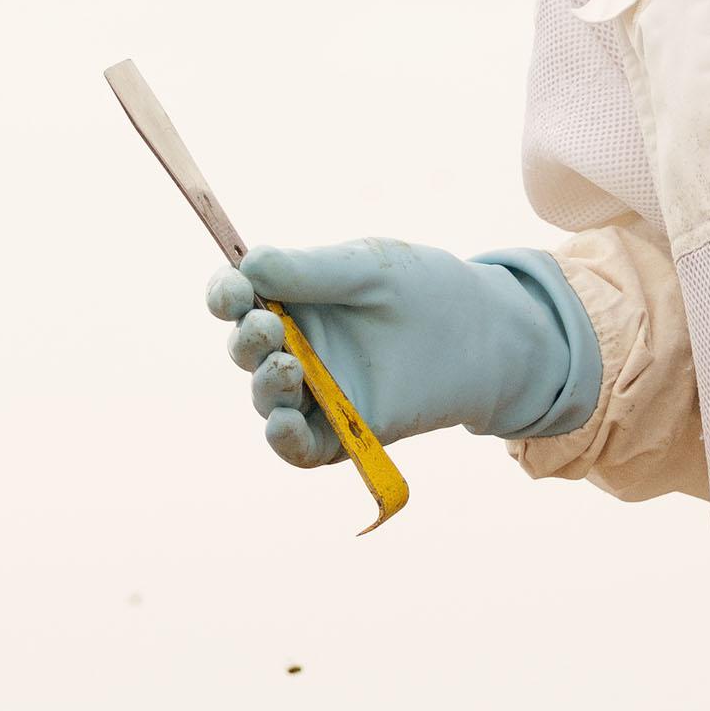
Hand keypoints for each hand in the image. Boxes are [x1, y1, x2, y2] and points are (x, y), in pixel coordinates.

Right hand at [203, 240, 596, 465]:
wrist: (484, 336)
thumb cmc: (423, 289)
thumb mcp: (367, 269)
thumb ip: (309, 269)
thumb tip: (248, 264)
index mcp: (291, 299)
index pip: (238, 298)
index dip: (225, 296)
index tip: (232, 294)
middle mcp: (295, 346)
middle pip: (246, 350)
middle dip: (247, 340)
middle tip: (269, 328)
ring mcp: (317, 391)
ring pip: (267, 399)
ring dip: (265, 386)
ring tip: (288, 368)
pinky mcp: (343, 431)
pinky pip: (300, 446)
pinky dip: (284, 440)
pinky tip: (285, 424)